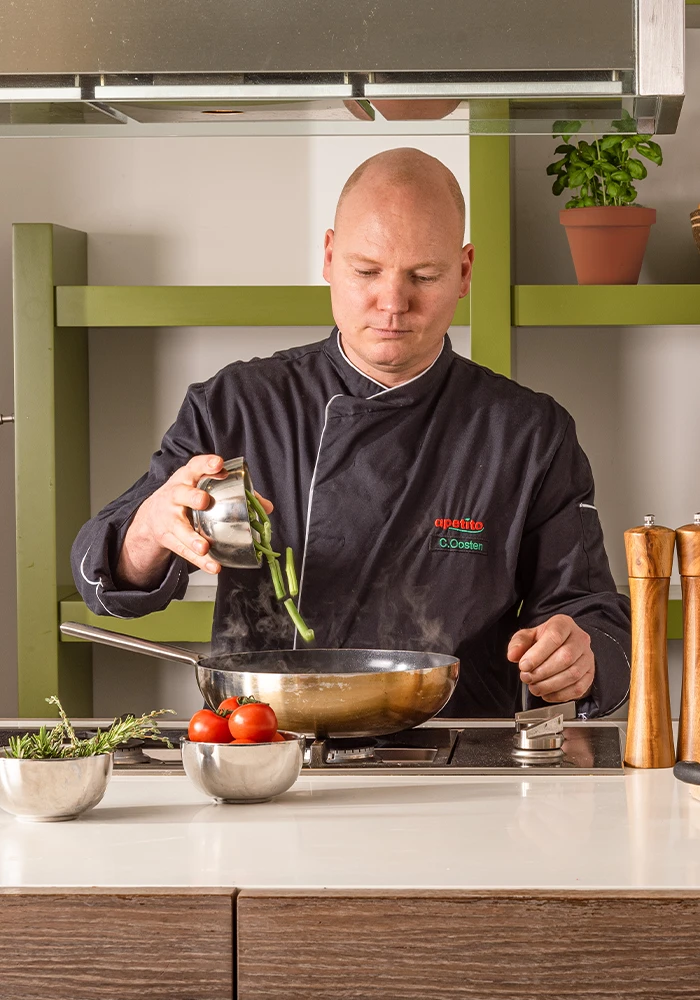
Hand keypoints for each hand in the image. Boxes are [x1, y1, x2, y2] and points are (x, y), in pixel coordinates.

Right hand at [117, 455, 272, 586]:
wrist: (151, 516)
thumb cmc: (186, 497)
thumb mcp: (204, 488)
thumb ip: (236, 494)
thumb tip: (266, 507)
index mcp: (187, 478)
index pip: (195, 466)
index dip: (206, 464)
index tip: (218, 464)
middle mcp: (175, 495)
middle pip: (181, 494)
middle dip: (192, 497)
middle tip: (204, 501)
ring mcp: (169, 517)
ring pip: (179, 528)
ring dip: (192, 538)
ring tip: (204, 547)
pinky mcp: (168, 538)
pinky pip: (184, 551)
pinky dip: (199, 561)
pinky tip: (213, 566)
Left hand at [506, 614, 593, 703]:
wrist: (561, 647)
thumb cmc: (544, 641)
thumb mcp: (528, 636)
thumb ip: (518, 643)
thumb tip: (513, 655)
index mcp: (564, 624)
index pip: (554, 637)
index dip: (538, 654)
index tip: (523, 666)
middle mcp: (580, 639)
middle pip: (565, 657)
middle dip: (542, 672)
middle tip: (526, 678)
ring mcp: (587, 657)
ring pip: (573, 674)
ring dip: (550, 685)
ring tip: (534, 687)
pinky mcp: (590, 674)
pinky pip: (578, 688)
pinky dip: (560, 695)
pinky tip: (546, 694)